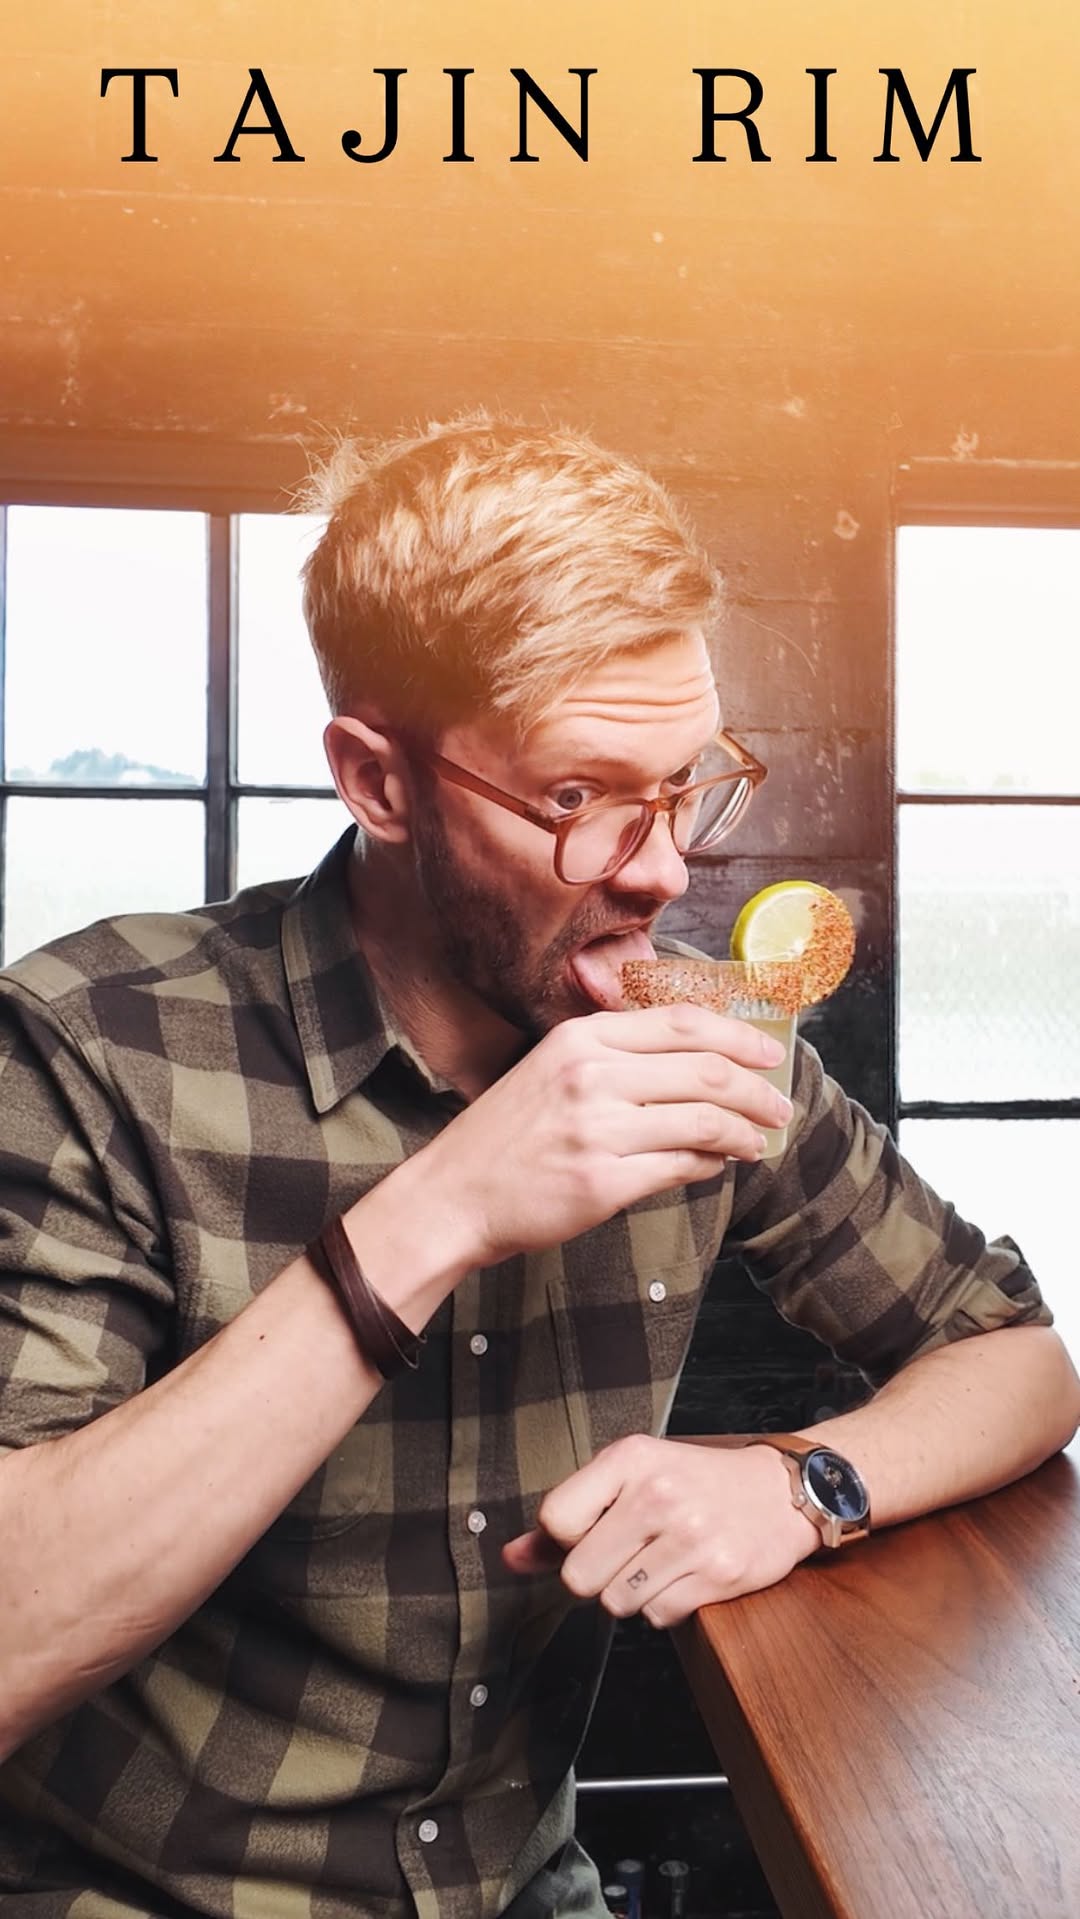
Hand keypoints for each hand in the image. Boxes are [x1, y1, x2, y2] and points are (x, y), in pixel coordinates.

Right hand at [417, 1005, 790, 1268]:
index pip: (682, 1022)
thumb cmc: (508, 1134)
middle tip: (780, 1103)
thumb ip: (617, 1057)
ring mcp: (598, 1129)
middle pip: (705, 1069)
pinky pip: (681, 1166)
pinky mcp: (604, 1182)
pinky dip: (711, 1163)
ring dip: (744, 1132)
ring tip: (757, 1140)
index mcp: (581, 1037)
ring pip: (704, 1120)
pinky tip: (718, 1164)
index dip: (738, 1035)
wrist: (454, 1193)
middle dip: (756, 1089)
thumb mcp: (554, 1069)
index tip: (769, 1051)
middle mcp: (592, 1075)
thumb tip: (700, 1063)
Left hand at [501, 1433, 819, 1626]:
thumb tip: (510, 1558)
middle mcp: (659, 1494)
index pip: (555, 1520)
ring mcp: (691, 1535)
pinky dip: (664, 1607)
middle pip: (579, 1575)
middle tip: (628, 1554)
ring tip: (659, 1563)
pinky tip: (684, 1576)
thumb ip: (569, 1517)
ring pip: (616, 1603)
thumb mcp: (630, 1478)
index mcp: (630, 1458)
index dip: (566, 1539)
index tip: (591, 1533)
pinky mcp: (719, 1573)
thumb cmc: (695, 1482)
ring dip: (631, 1593)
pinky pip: (658, 1617)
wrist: (780, 1491)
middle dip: (597, 1575)